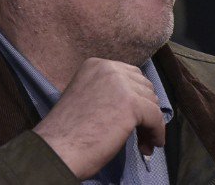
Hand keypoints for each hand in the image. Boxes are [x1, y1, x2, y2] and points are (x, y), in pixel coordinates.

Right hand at [32, 58, 164, 178]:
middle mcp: (108, 68)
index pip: (130, 75)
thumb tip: (137, 102)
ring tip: (143, 141)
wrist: (57, 149)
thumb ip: (108, 92)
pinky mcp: (130, 104)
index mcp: (95, 64)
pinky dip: (157, 133)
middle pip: (144, 86)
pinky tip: (150, 145)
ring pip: (152, 102)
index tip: (136, 118)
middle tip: (141, 132)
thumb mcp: (87, 97)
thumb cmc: (67, 132)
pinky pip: (156, 118)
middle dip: (146, 109)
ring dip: (151, 123)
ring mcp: (120, 84)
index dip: (137, 97)